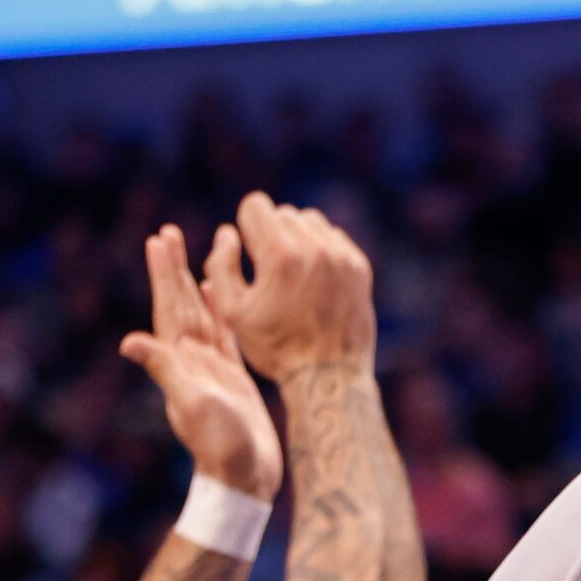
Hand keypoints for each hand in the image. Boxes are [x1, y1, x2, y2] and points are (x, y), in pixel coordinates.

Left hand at [120, 224, 281, 499]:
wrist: (245, 479)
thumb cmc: (221, 446)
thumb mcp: (190, 405)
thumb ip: (164, 371)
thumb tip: (129, 342)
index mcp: (181, 362)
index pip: (169, 309)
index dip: (163, 275)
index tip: (159, 240)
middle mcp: (192, 362)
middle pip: (181, 304)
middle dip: (174, 269)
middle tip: (167, 232)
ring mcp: (212, 369)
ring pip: (203, 315)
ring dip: (198, 283)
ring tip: (201, 252)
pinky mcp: (234, 378)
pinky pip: (224, 334)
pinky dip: (220, 311)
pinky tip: (221, 295)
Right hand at [202, 192, 376, 382]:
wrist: (329, 375)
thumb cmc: (275, 347)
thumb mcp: (233, 313)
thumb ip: (220, 266)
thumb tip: (227, 234)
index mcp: (281, 255)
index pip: (255, 205)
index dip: (246, 227)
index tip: (250, 253)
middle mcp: (315, 247)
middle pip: (283, 212)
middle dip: (271, 234)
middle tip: (269, 270)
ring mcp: (341, 255)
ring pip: (310, 221)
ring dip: (297, 238)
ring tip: (291, 272)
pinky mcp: (359, 266)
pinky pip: (333, 238)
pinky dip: (320, 250)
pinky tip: (313, 279)